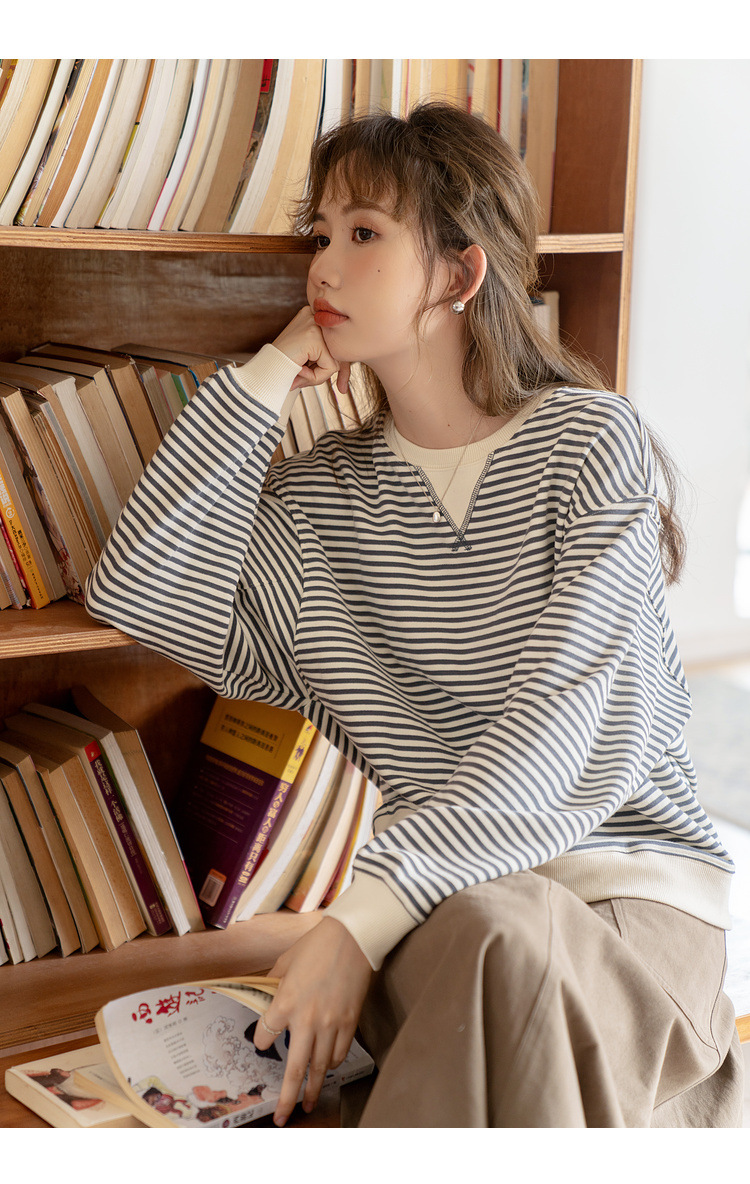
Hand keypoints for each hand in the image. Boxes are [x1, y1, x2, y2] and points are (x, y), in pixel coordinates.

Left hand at [253, 916, 372, 1125]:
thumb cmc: (317, 944)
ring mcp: (331, 1024)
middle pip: (295, 1069)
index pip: (266, 1035)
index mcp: (285, 1002)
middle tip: (281, 1117)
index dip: (262, 1040)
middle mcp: (307, 1019)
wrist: (353, 938)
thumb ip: (274, 983)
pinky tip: (328, 1068)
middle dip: (287, 1097)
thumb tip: (266, 996)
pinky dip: (333, 1064)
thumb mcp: (285, 961)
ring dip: (314, 1088)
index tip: (263, 1041)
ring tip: (309, 1103)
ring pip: (321, 1068)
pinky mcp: (350, 1022)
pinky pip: (340, 1053)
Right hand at [273, 306, 350, 394]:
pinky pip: (330, 365)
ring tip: (299, 371)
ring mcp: (314, 324)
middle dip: (336, 371)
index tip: (343, 388)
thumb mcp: (309, 361)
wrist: (264, 371)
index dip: (343, 366)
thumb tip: (344, 385)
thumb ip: (327, 364)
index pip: (337, 340)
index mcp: (312, 317)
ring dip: (320, 374)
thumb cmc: (284, 367)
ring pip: (335, 360)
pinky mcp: (313, 337)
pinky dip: (316, 375)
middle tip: (314, 380)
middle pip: (340, 349)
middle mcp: (314, 315)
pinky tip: (299, 369)